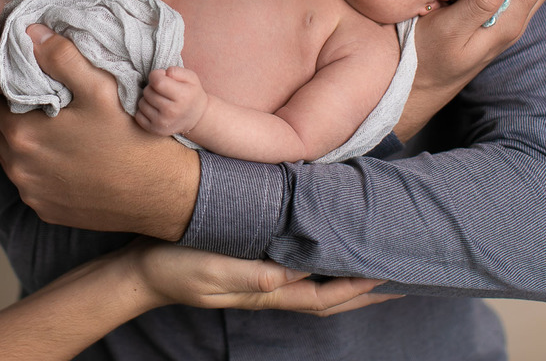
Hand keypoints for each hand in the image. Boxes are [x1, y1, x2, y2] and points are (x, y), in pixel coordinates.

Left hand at [0, 25, 198, 239]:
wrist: (162, 193)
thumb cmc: (131, 137)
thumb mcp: (99, 87)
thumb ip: (60, 57)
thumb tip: (29, 33)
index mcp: (22, 134)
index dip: (12, 86)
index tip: (36, 80)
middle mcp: (18, 169)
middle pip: (1, 128)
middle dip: (18, 112)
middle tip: (50, 101)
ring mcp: (32, 194)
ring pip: (14, 156)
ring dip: (29, 140)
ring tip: (61, 126)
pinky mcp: (47, 211)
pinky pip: (32, 181)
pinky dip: (42, 167)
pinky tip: (69, 156)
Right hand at [131, 240, 396, 315]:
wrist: (142, 270)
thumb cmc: (176, 266)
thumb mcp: (213, 268)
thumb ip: (252, 274)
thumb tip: (294, 276)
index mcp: (267, 291)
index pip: (324, 295)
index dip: (359, 288)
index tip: (392, 275)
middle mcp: (271, 288)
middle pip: (329, 297)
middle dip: (366, 291)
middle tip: (402, 277)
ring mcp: (261, 279)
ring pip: (316, 285)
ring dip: (349, 280)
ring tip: (376, 266)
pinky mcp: (251, 263)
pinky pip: (297, 268)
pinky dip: (321, 263)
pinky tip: (327, 249)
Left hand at [136, 67, 206, 135]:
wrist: (197, 118)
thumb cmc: (191, 94)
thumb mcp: (191, 78)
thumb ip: (176, 71)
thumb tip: (162, 74)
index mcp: (182, 96)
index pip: (157, 82)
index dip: (156, 75)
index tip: (161, 76)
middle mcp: (171, 111)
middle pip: (148, 91)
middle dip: (152, 87)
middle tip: (162, 90)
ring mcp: (162, 122)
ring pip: (142, 102)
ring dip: (148, 98)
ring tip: (159, 99)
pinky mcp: (154, 130)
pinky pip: (138, 115)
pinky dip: (144, 110)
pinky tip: (154, 108)